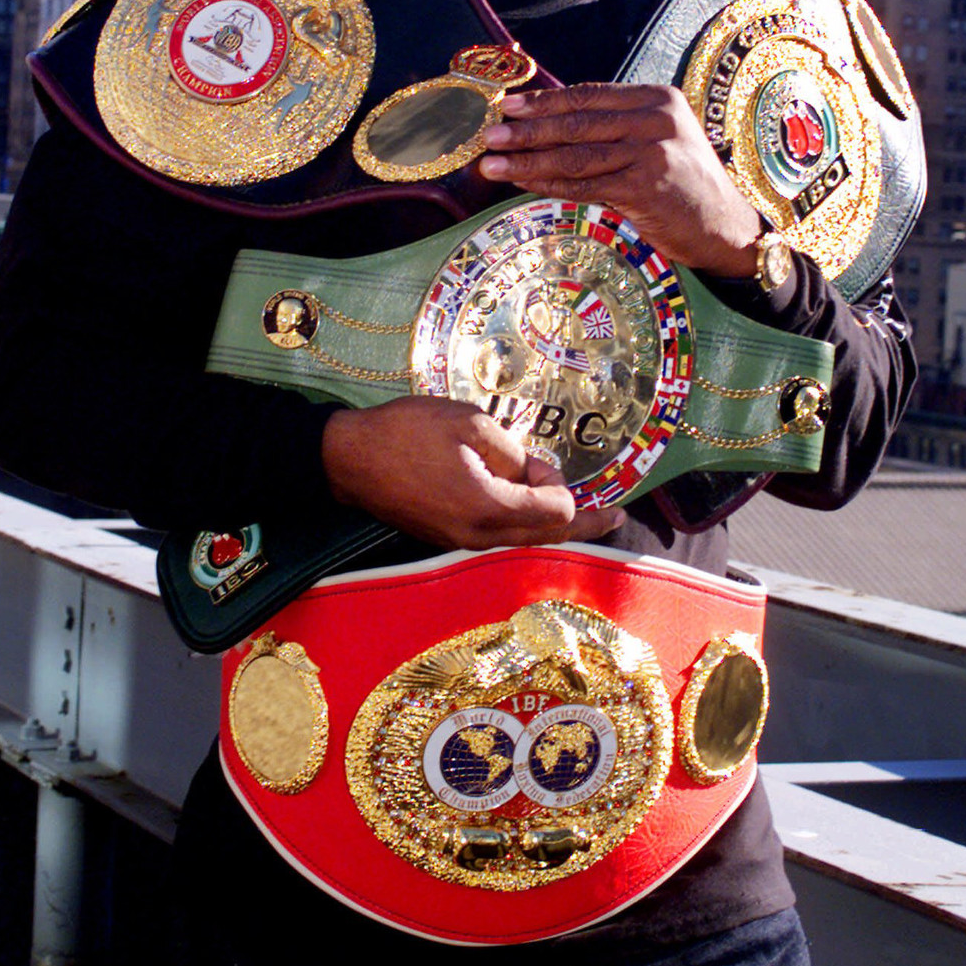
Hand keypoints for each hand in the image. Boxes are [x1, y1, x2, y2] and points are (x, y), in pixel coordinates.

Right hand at [321, 396, 622, 549]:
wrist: (348, 459)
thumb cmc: (407, 432)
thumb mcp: (469, 423)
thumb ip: (512, 452)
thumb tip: (530, 475)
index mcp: (490, 507)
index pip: (556, 512)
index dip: (560, 484)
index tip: (541, 461)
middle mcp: (480, 536)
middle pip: (547, 537)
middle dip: (583, 522)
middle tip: (617, 515)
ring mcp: (460, 542)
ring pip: (522, 539)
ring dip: (548, 522)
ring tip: (578, 508)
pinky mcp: (446, 537)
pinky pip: (497, 534)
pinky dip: (520, 521)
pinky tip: (526, 504)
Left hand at [480, 83, 761, 277]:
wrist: (726, 229)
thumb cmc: (684, 186)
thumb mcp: (659, 141)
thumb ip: (617, 127)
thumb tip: (551, 122)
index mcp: (657, 99)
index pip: (589, 96)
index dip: (544, 100)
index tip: (507, 105)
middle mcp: (656, 120)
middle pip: (577, 123)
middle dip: (526, 129)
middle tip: (489, 134)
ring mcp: (652, 153)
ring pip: (576, 154)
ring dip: (527, 159)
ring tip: (492, 164)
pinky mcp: (645, 188)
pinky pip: (584, 185)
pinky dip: (549, 184)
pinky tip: (523, 184)